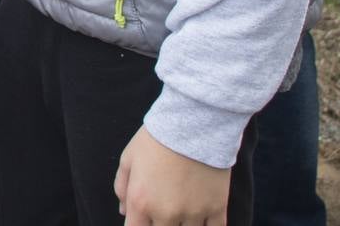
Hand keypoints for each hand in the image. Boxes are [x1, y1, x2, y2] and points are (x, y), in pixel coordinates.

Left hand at [115, 127, 230, 225]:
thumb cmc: (156, 139)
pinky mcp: (217, 208)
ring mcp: (194, 213)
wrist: (193, 124)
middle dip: (160, 225)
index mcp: (141, 202)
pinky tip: (203, 220)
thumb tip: (123, 211)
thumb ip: (122, 187)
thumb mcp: (129, 158)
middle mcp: (166, 213)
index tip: (142, 219)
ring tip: (182, 211)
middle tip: (164, 210)